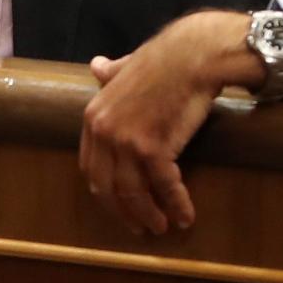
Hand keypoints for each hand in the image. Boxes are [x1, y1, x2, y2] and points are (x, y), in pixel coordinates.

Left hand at [80, 11, 261, 235]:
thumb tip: (97, 66)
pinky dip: (176, 205)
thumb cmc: (164, 60)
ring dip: (149, 216)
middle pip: (106, 187)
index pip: (90, 167)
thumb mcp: (127, 67)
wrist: (192, 55)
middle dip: (123, 212)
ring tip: (162, 227)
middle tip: (138, 227)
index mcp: (93, 116)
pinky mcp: (154, 148)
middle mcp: (104, 132)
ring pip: (133, 193)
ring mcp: (127, 141)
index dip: (105, 192)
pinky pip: (164, 187)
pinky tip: (186, 216)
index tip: (118, 205)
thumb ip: (110, 74)